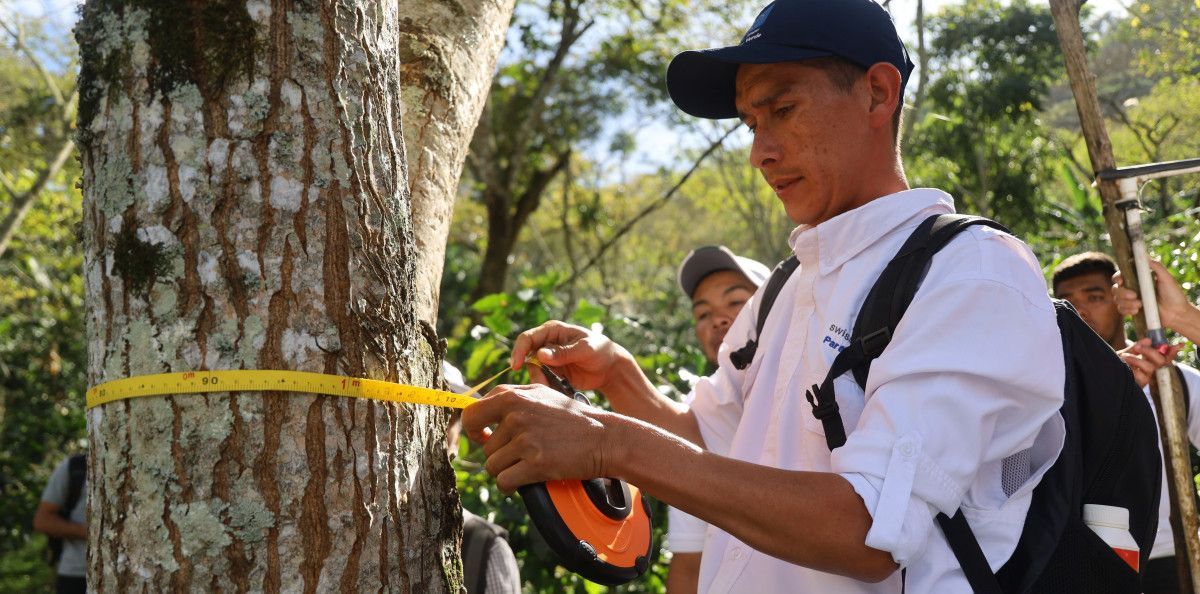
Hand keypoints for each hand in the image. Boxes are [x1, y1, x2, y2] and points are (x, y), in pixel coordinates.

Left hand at [461, 383, 620, 492]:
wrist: (603, 438)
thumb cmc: (571, 418)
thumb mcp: (540, 395)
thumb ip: (509, 397)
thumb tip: (475, 403)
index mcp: (512, 396)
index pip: (471, 415)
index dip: (473, 430)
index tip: (483, 437)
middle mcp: (516, 415)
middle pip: (484, 447)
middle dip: (498, 455)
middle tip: (519, 454)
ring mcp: (525, 439)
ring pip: (492, 466)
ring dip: (506, 470)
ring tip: (528, 463)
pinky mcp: (535, 463)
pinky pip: (504, 481)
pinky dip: (510, 485)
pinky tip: (525, 479)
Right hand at [509, 321, 635, 393]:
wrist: (610, 368)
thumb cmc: (600, 350)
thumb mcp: (584, 350)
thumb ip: (563, 353)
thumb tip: (539, 355)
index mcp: (552, 331)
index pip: (527, 338)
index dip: (519, 351)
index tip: (516, 366)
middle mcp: (547, 343)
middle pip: (526, 356)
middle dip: (532, 371)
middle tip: (543, 383)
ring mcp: (549, 359)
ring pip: (533, 371)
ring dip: (540, 380)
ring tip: (557, 385)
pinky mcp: (552, 373)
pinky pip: (542, 380)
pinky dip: (547, 386)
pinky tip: (560, 388)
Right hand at [1113, 260, 1189, 328]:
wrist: (1177, 313)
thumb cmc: (1174, 294)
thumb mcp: (1167, 279)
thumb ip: (1157, 267)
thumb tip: (1145, 256)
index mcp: (1139, 278)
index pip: (1122, 275)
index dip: (1117, 277)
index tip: (1121, 281)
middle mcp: (1133, 287)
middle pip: (1116, 288)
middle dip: (1122, 292)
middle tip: (1133, 296)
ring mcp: (1131, 299)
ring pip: (1117, 299)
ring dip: (1126, 303)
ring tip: (1139, 305)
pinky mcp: (1132, 310)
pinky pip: (1121, 310)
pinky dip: (1126, 310)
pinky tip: (1136, 311)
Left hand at [1117, 338, 1182, 387]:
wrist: (1102, 375)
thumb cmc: (1114, 364)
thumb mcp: (1124, 354)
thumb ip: (1135, 347)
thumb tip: (1149, 340)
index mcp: (1148, 362)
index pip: (1164, 357)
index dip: (1172, 352)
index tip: (1178, 345)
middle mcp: (1148, 371)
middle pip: (1161, 361)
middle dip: (1150, 351)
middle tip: (1137, 347)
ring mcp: (1144, 379)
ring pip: (1150, 367)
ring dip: (1137, 359)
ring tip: (1124, 357)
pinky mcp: (1138, 386)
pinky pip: (1140, 376)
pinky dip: (1131, 368)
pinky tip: (1123, 365)